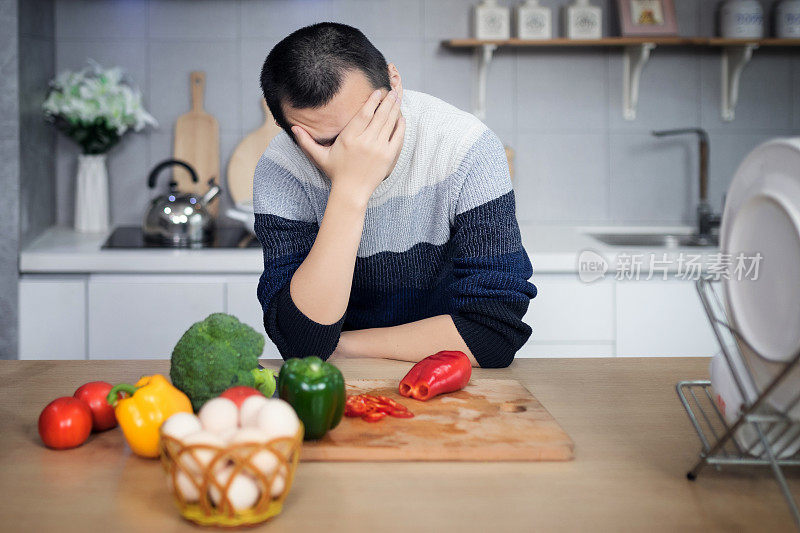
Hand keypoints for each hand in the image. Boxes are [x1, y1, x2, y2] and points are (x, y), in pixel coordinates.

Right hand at [292, 89, 405, 205]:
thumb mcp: (319, 156)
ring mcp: (378, 149)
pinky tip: (401, 118)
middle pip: (379, 115)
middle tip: (392, 91)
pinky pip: (397, 137)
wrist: (352, 192)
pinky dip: (400, 126)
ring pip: (389, 123)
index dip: (371, 101)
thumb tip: (293, 128)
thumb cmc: (336, 173)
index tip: (376, 92)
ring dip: (394, 109)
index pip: (363, 114)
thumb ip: (306, 141)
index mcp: (349, 138)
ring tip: (397, 98)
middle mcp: (365, 141)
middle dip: (387, 101)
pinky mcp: (388, 157)